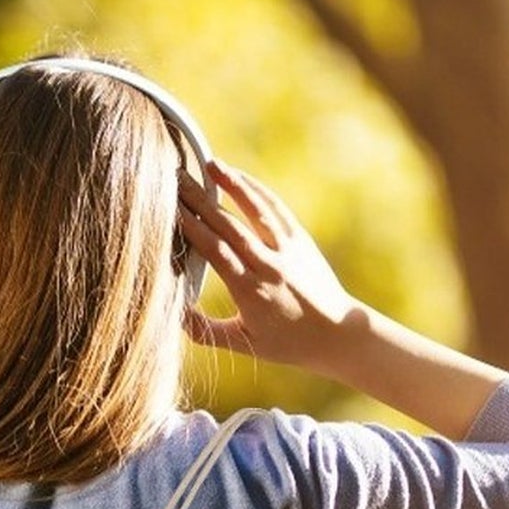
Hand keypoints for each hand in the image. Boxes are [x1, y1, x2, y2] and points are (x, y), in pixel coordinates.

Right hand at [177, 161, 358, 372]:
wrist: (338, 333)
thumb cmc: (287, 344)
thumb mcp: (243, 344)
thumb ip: (205, 330)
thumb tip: (173, 314)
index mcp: (250, 292)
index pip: (215, 252)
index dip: (192, 228)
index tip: (170, 210)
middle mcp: (268, 265)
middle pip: (228, 226)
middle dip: (201, 201)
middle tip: (177, 179)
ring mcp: (287, 249)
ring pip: (255, 210)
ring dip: (232, 184)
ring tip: (210, 164)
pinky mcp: (301, 239)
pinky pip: (275, 209)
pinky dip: (256, 190)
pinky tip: (239, 177)